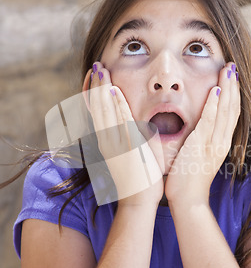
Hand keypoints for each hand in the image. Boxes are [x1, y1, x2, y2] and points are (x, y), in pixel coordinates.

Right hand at [88, 62, 163, 207]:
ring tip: (101, 69)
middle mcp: (106, 140)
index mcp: (107, 141)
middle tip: (96, 65)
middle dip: (96, 85)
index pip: (98, 112)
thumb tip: (138, 124)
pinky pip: (119, 120)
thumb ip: (132, 137)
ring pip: (105, 110)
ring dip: (103, 88)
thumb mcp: (131, 153)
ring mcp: (114, 143)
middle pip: (98, 107)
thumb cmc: (138, 179)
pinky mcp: (124, 146)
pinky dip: (115, 105)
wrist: (138, 201)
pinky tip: (113, 90)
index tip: (96, 77)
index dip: (95, 93)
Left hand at [165, 62, 240, 205]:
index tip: (231, 77)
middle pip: (232, 108)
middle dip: (233, 86)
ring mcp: (213, 144)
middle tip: (233, 66)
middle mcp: (221, 142)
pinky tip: (215, 90)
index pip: (230, 114)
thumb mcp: (199, 156)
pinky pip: (210, 122)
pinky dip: (214, 106)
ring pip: (225, 111)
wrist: (188, 201)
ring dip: (227, 89)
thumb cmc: (190, 180)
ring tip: (228, 70)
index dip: (232, 94)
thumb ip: (201, 141)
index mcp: (220, 143)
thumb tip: (198, 129)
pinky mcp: (201, 147)